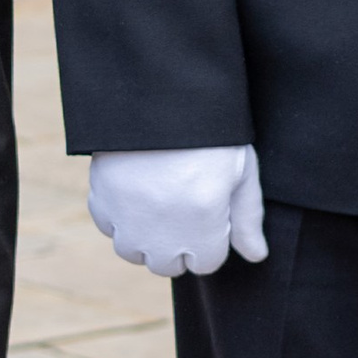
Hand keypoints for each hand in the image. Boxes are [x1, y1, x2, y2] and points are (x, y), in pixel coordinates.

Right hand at [87, 145, 267, 277]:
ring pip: (133, 251)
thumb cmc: (210, 131)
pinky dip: (118, 215)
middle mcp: (163, 231)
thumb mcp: (241, 170)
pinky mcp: (101, 199)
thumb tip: (256, 256)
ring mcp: (128, 218)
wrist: (158, 92)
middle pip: (168, 265)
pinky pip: (108, 226)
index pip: (206, 263)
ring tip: (156, 201)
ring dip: (145, 236)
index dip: (211, 238)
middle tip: (182, 206)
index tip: (209, 211)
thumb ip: (247, 218)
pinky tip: (134, 189)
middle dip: (178, 244)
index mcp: (204, 223)